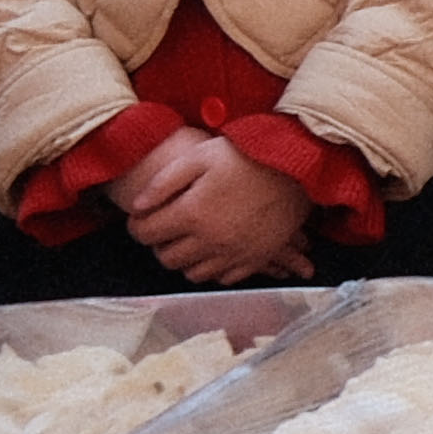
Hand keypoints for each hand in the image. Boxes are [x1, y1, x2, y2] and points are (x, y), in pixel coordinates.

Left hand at [113, 131, 318, 287]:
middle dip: (158, 244)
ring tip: (188, 239)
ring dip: (184, 259)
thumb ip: (164, 181)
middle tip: (164, 227)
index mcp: (192, 214)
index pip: (146, 234)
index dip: (136, 226)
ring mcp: (234, 254)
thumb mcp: (200, 155)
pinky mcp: (254, 259)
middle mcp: (210, 241)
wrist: (295, 167)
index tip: (140, 218)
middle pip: (167, 259)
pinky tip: (213, 249)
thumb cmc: (247, 156)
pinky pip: (223, 278)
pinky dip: (212, 268)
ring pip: (193, 274)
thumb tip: (136, 206)